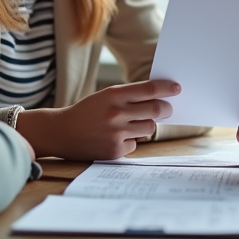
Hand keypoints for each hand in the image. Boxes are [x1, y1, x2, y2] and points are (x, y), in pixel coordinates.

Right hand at [15, 79, 179, 159]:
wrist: (60, 132)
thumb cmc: (86, 112)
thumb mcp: (105, 97)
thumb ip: (129, 97)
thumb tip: (159, 100)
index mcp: (114, 95)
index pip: (149, 90)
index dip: (167, 89)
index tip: (177, 88)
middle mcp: (116, 113)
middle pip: (156, 110)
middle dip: (166, 109)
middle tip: (168, 108)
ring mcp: (116, 133)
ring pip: (149, 128)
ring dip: (146, 126)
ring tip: (131, 124)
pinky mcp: (114, 150)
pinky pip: (135, 143)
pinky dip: (130, 141)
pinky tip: (114, 138)